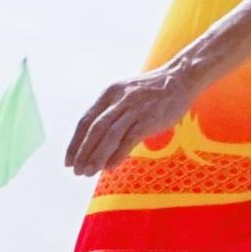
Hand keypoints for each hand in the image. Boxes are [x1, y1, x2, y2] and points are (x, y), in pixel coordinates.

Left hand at [62, 57, 205, 176]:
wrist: (181, 79)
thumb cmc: (152, 91)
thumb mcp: (125, 93)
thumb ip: (111, 113)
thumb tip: (96, 142)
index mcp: (109, 93)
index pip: (85, 121)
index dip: (75, 143)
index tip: (68, 161)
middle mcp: (119, 99)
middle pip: (94, 130)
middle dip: (82, 152)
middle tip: (77, 171)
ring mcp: (134, 109)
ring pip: (109, 136)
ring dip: (96, 156)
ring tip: (89, 172)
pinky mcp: (148, 119)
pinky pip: (129, 140)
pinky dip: (117, 155)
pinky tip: (110, 167)